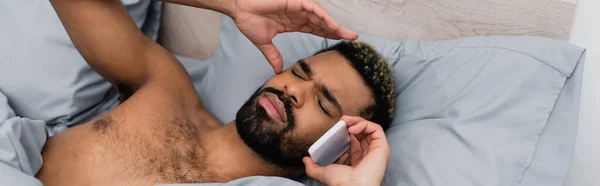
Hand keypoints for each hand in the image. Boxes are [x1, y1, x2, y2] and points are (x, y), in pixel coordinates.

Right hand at [230, 0, 358, 72]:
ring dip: (335, 25)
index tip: (340, 41)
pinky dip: (324, 17)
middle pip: (322, 23)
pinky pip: (314, 9)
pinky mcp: (295, 1)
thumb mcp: (263, 43)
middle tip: (353, 38)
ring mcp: (297, 7)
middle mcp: (298, 14)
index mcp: (292, 23)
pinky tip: (333, 25)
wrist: (239, 9)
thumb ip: (273, 55)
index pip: (315, 29)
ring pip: (321, 16)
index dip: (328, 34)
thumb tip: (277, 70)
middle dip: (337, 30)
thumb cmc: (248, 20)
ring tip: (348, 34)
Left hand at [303, 115, 389, 185]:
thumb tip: (305, 160)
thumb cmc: (342, 182)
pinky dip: (364, 124)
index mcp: (356, 160)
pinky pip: (376, 129)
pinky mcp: (381, 147)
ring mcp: (375, 150)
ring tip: (346, 121)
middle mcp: (367, 154)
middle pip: (361, 132)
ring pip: (368, 128)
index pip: (352, 140)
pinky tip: (352, 127)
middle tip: (341, 121)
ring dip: (357, 121)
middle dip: (351, 123)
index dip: (344, 131)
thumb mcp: (323, 173)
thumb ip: (313, 167)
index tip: (336, 128)